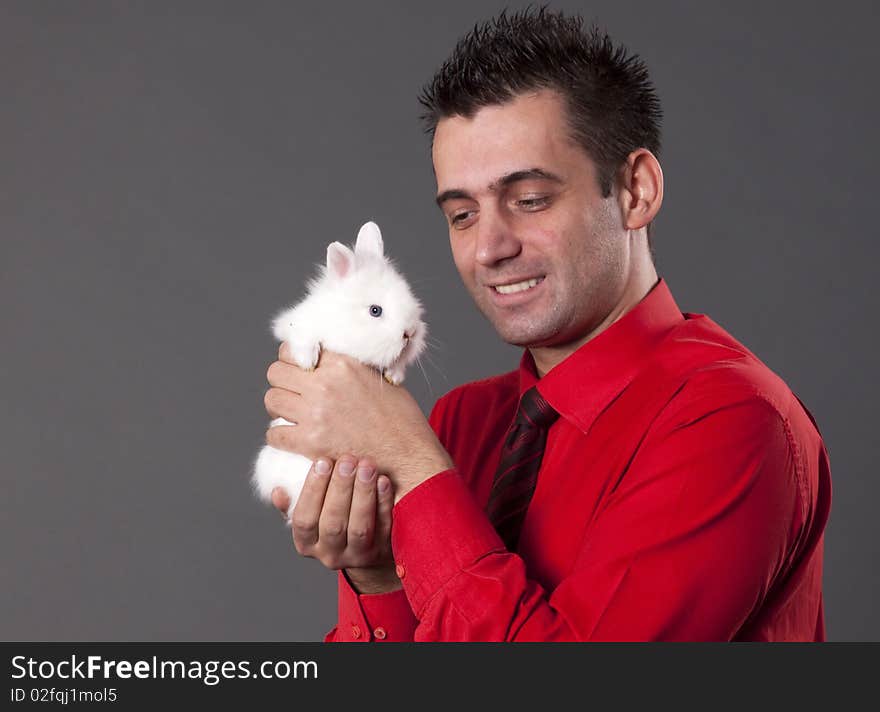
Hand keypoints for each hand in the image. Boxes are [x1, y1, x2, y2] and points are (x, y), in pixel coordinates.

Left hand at [264, 345, 453, 502]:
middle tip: (293, 392)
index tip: (298, 369)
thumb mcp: (377, 377)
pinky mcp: (311, 442)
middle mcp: (324, 384)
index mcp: (341, 363)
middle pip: (276, 372)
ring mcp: (315, 413)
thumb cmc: (398, 417)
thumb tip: (327, 361)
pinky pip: (274, 434)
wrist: (407, 453)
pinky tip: (292, 436)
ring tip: (291, 413)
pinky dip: (279, 436)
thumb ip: (348, 367)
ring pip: (272, 400)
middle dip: (283, 381)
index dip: (292, 359)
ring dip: (279, 406)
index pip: (293, 349)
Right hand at [270, 454, 400, 593]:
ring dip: (363, 493)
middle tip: (347, 459)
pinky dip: (384, 502)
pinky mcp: (383, 550)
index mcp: (306, 543)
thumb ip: (294, 503)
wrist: (366, 549)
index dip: (312, 490)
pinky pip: (385, 526)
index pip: (304, 519)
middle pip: (333, 523)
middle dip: (340, 488)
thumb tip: (278, 490)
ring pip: (359, 527)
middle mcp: (330, 553)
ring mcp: (358, 554)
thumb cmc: (331, 520)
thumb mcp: (310, 516)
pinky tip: (383, 480)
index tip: (321, 461)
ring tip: (367, 465)